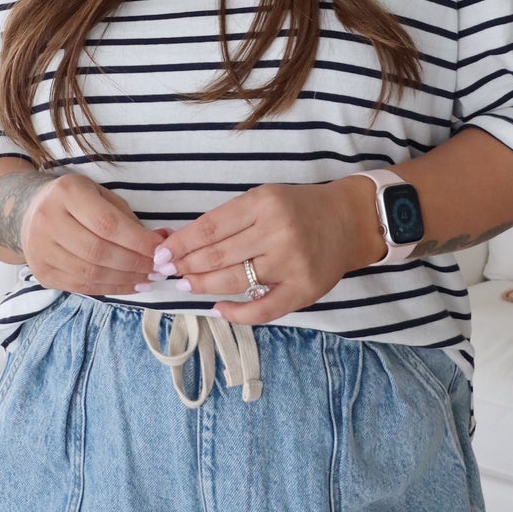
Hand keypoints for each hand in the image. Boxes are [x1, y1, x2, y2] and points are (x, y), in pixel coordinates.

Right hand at [19, 172, 167, 297]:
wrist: (29, 210)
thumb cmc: (75, 200)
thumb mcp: (100, 195)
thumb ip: (128, 218)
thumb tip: (163, 240)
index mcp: (67, 193)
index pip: (107, 223)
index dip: (137, 241)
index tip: (161, 250)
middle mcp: (48, 220)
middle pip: (98, 252)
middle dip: (134, 264)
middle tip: (158, 269)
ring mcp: (40, 249)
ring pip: (90, 273)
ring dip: (125, 280)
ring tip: (148, 280)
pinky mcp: (42, 272)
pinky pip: (81, 285)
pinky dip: (110, 288)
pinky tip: (129, 285)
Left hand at [158, 177, 384, 324]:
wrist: (350, 220)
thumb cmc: (300, 208)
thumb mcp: (265, 198)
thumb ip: (230, 218)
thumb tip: (184, 243)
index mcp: (263, 203)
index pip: (210, 228)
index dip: (181, 244)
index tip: (162, 254)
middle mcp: (277, 231)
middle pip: (217, 256)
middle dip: (186, 266)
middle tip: (169, 273)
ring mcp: (291, 263)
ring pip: (233, 281)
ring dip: (203, 286)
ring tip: (187, 286)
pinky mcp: (304, 289)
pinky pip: (262, 310)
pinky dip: (236, 313)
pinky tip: (219, 309)